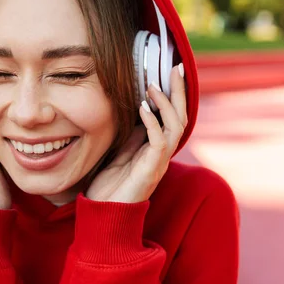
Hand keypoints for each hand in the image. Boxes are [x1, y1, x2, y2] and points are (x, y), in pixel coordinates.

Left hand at [86, 64, 187, 202]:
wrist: (104, 214)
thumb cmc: (110, 186)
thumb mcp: (121, 153)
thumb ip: (133, 136)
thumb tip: (140, 112)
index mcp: (156, 149)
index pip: (172, 117)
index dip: (173, 96)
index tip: (170, 72)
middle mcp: (162, 154)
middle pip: (180, 118)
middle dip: (179, 92)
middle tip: (176, 68)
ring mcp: (158, 162)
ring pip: (174, 127)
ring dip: (165, 104)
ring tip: (152, 86)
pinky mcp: (151, 170)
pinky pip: (159, 142)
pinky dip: (152, 123)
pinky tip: (142, 108)